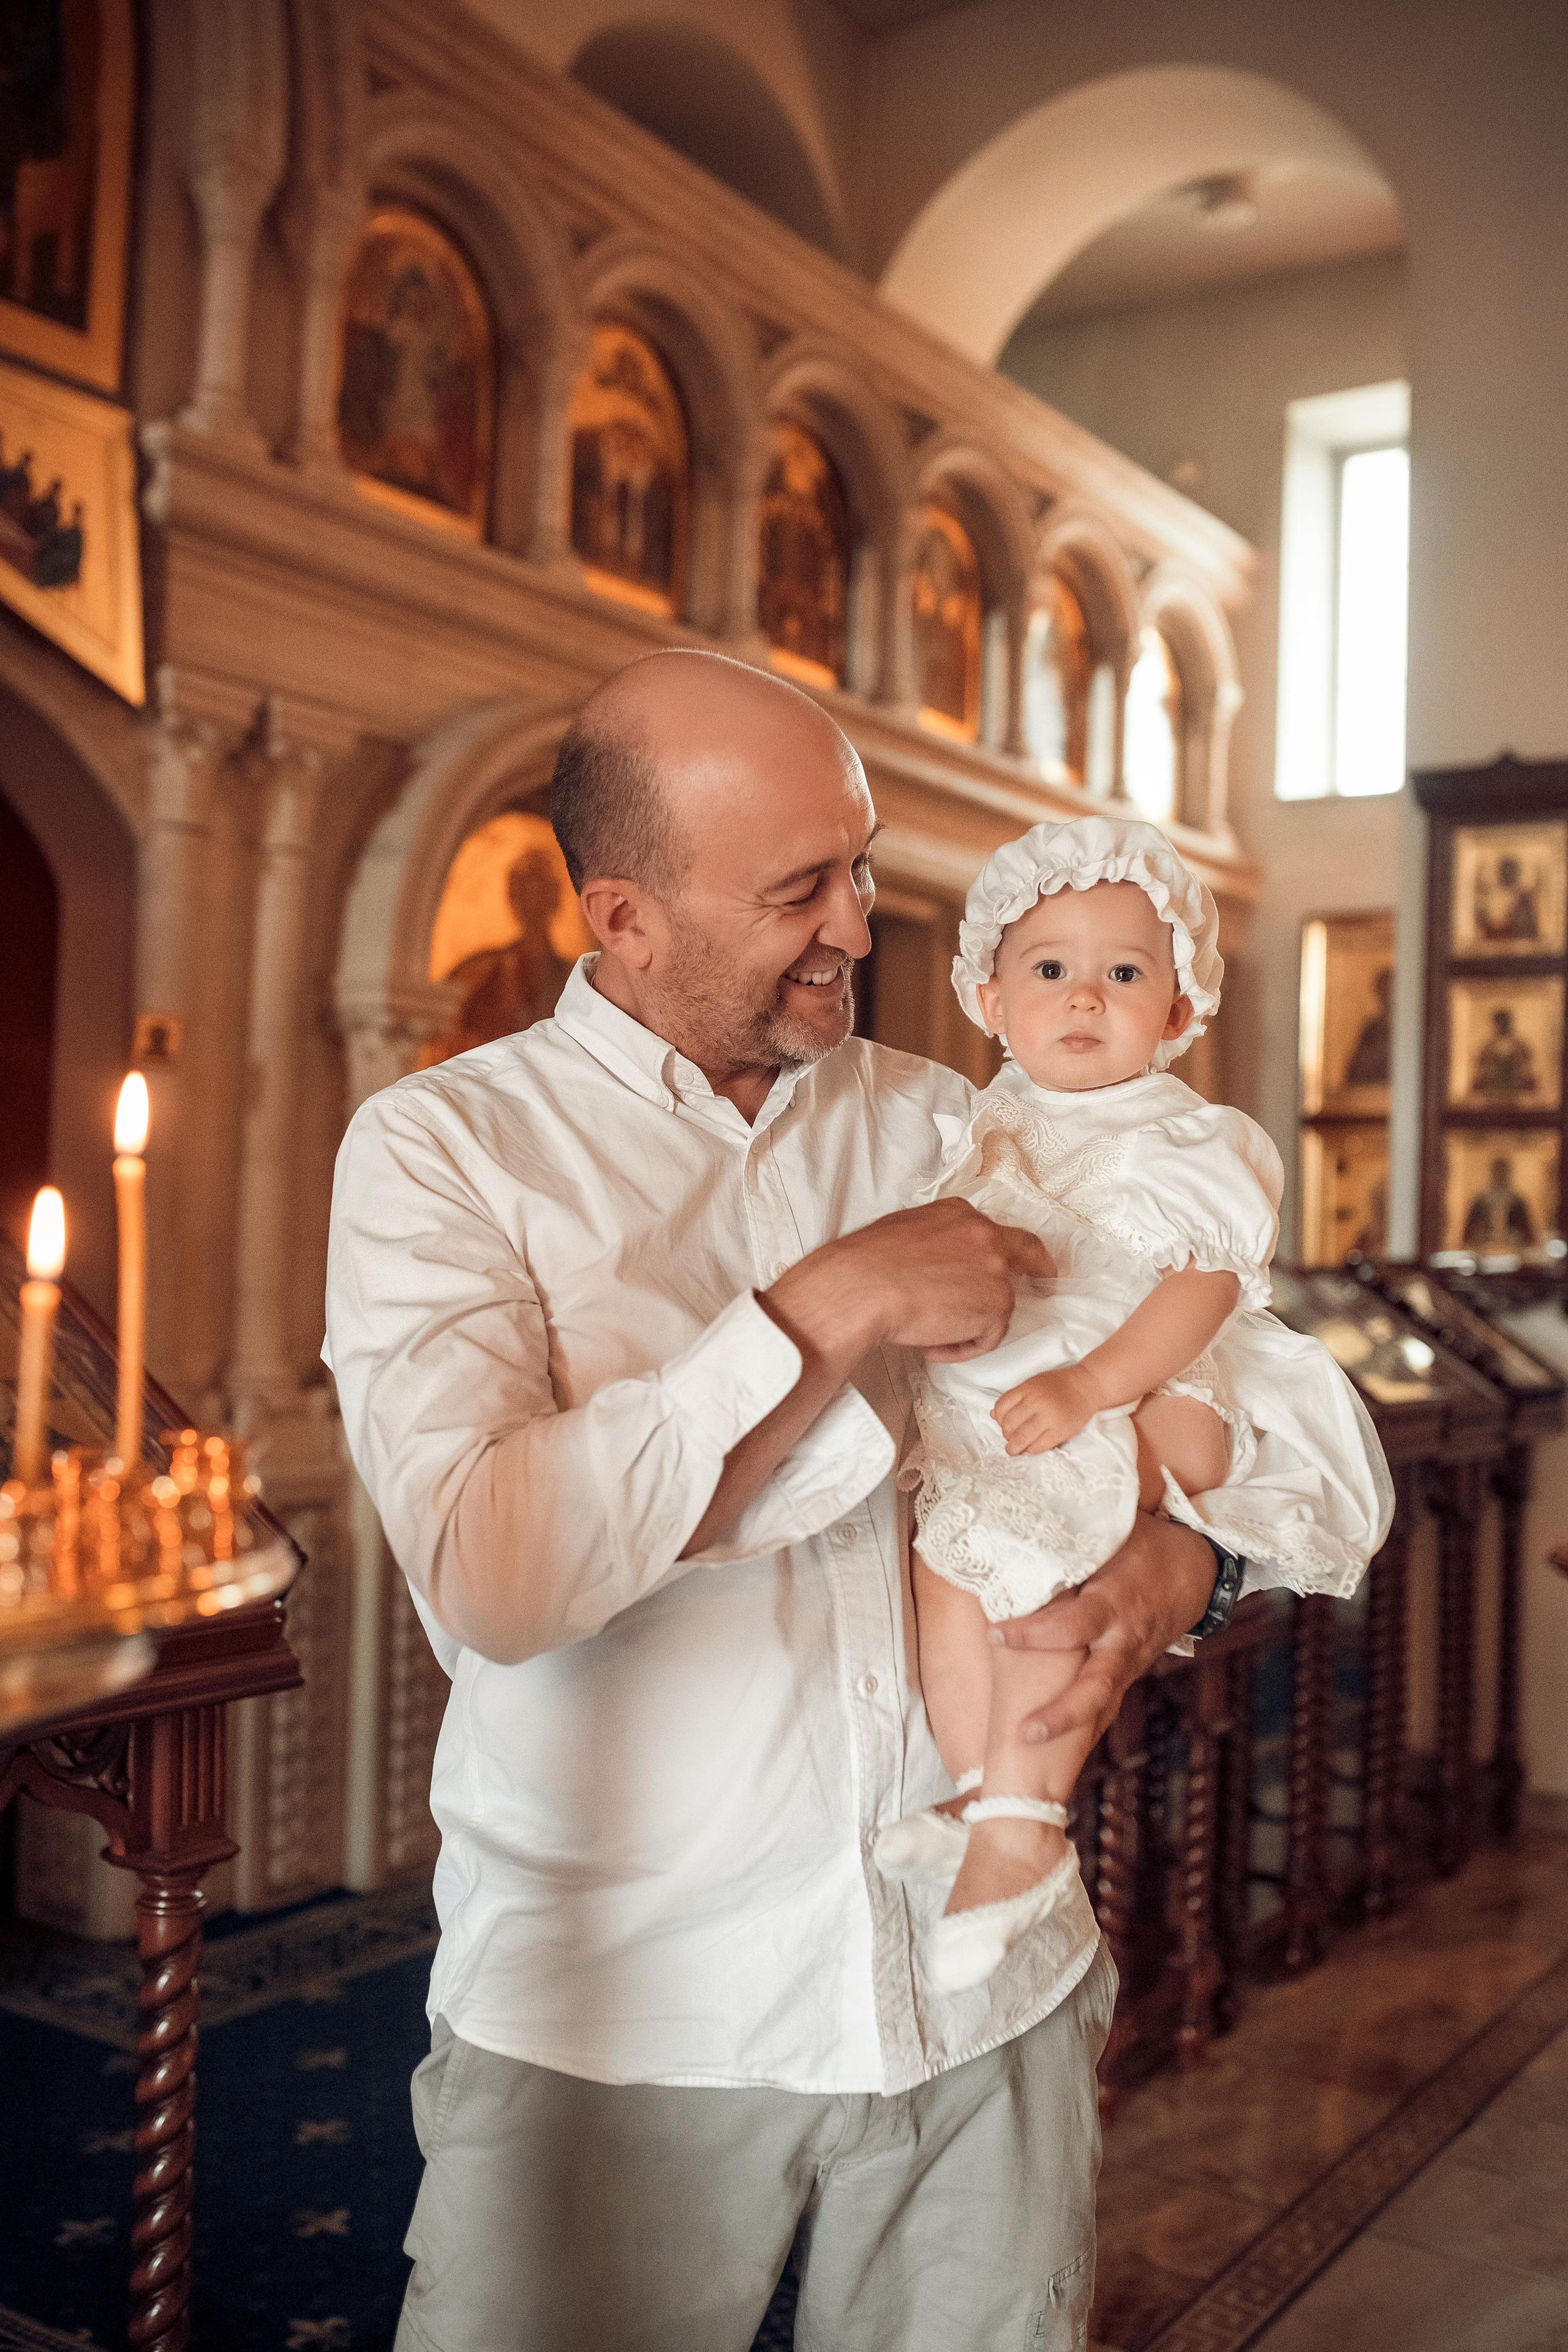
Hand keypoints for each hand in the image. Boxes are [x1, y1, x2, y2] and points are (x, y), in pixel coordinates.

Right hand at [765, 1200, 1052, 1371]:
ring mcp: (995, 1270)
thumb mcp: (905, 1233)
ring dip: (967, 1325)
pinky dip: (961, 1347)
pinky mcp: (996, 1305)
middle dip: (1040, 1267)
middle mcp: (984, 1235)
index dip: (1012, 1248)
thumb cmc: (867, 1264)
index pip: (997, 1230)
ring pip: (997, 1306)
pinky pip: (986, 1337)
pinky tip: (932, 1344)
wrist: (862, 1286)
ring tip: (927, 1332)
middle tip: (1046, 1282)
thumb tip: (935, 1264)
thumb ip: (935, 1242)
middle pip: (1026, 1252)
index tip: (1025, 1258)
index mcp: (959, 1215)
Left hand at [992, 1365, 1097, 1454]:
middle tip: (1010, 1438)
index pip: (1001, 1407)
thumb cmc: (1059, 1385)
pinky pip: (1038, 1447)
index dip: (999, 1419)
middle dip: (1006, 1435)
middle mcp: (1036, 1402)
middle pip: (1009, 1425)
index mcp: (1027, 1388)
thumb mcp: (1033, 1384)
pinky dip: (1031, 1450)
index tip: (1003, 1424)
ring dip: (1014, 1447)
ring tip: (1014, 1449)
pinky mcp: (1060, 1431)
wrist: (1088, 1385)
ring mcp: (1049, 1417)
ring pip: (1021, 1438)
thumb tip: (993, 1415)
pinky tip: (1032, 1447)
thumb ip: (1014, 1398)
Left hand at [992, 1513, 1215, 1745]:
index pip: (1073, 1624)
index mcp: (1116, 1601)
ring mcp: (1129, 1662)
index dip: (1035, 1632)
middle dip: (1062, 1714)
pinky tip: (1054, 1757)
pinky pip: (1105, 1707)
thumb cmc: (1145, 1543)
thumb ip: (1072, 1537)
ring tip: (1027, 1753)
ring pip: (1102, 1705)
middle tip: (1023, 1734)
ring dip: (1067, 1731)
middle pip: (1096, 1686)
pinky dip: (1082, 1731)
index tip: (996, 1634)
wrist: (1198, 1571)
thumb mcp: (1114, 1531)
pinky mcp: (1128, 1673)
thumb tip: (1018, 1523)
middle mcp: (1124, 1640)